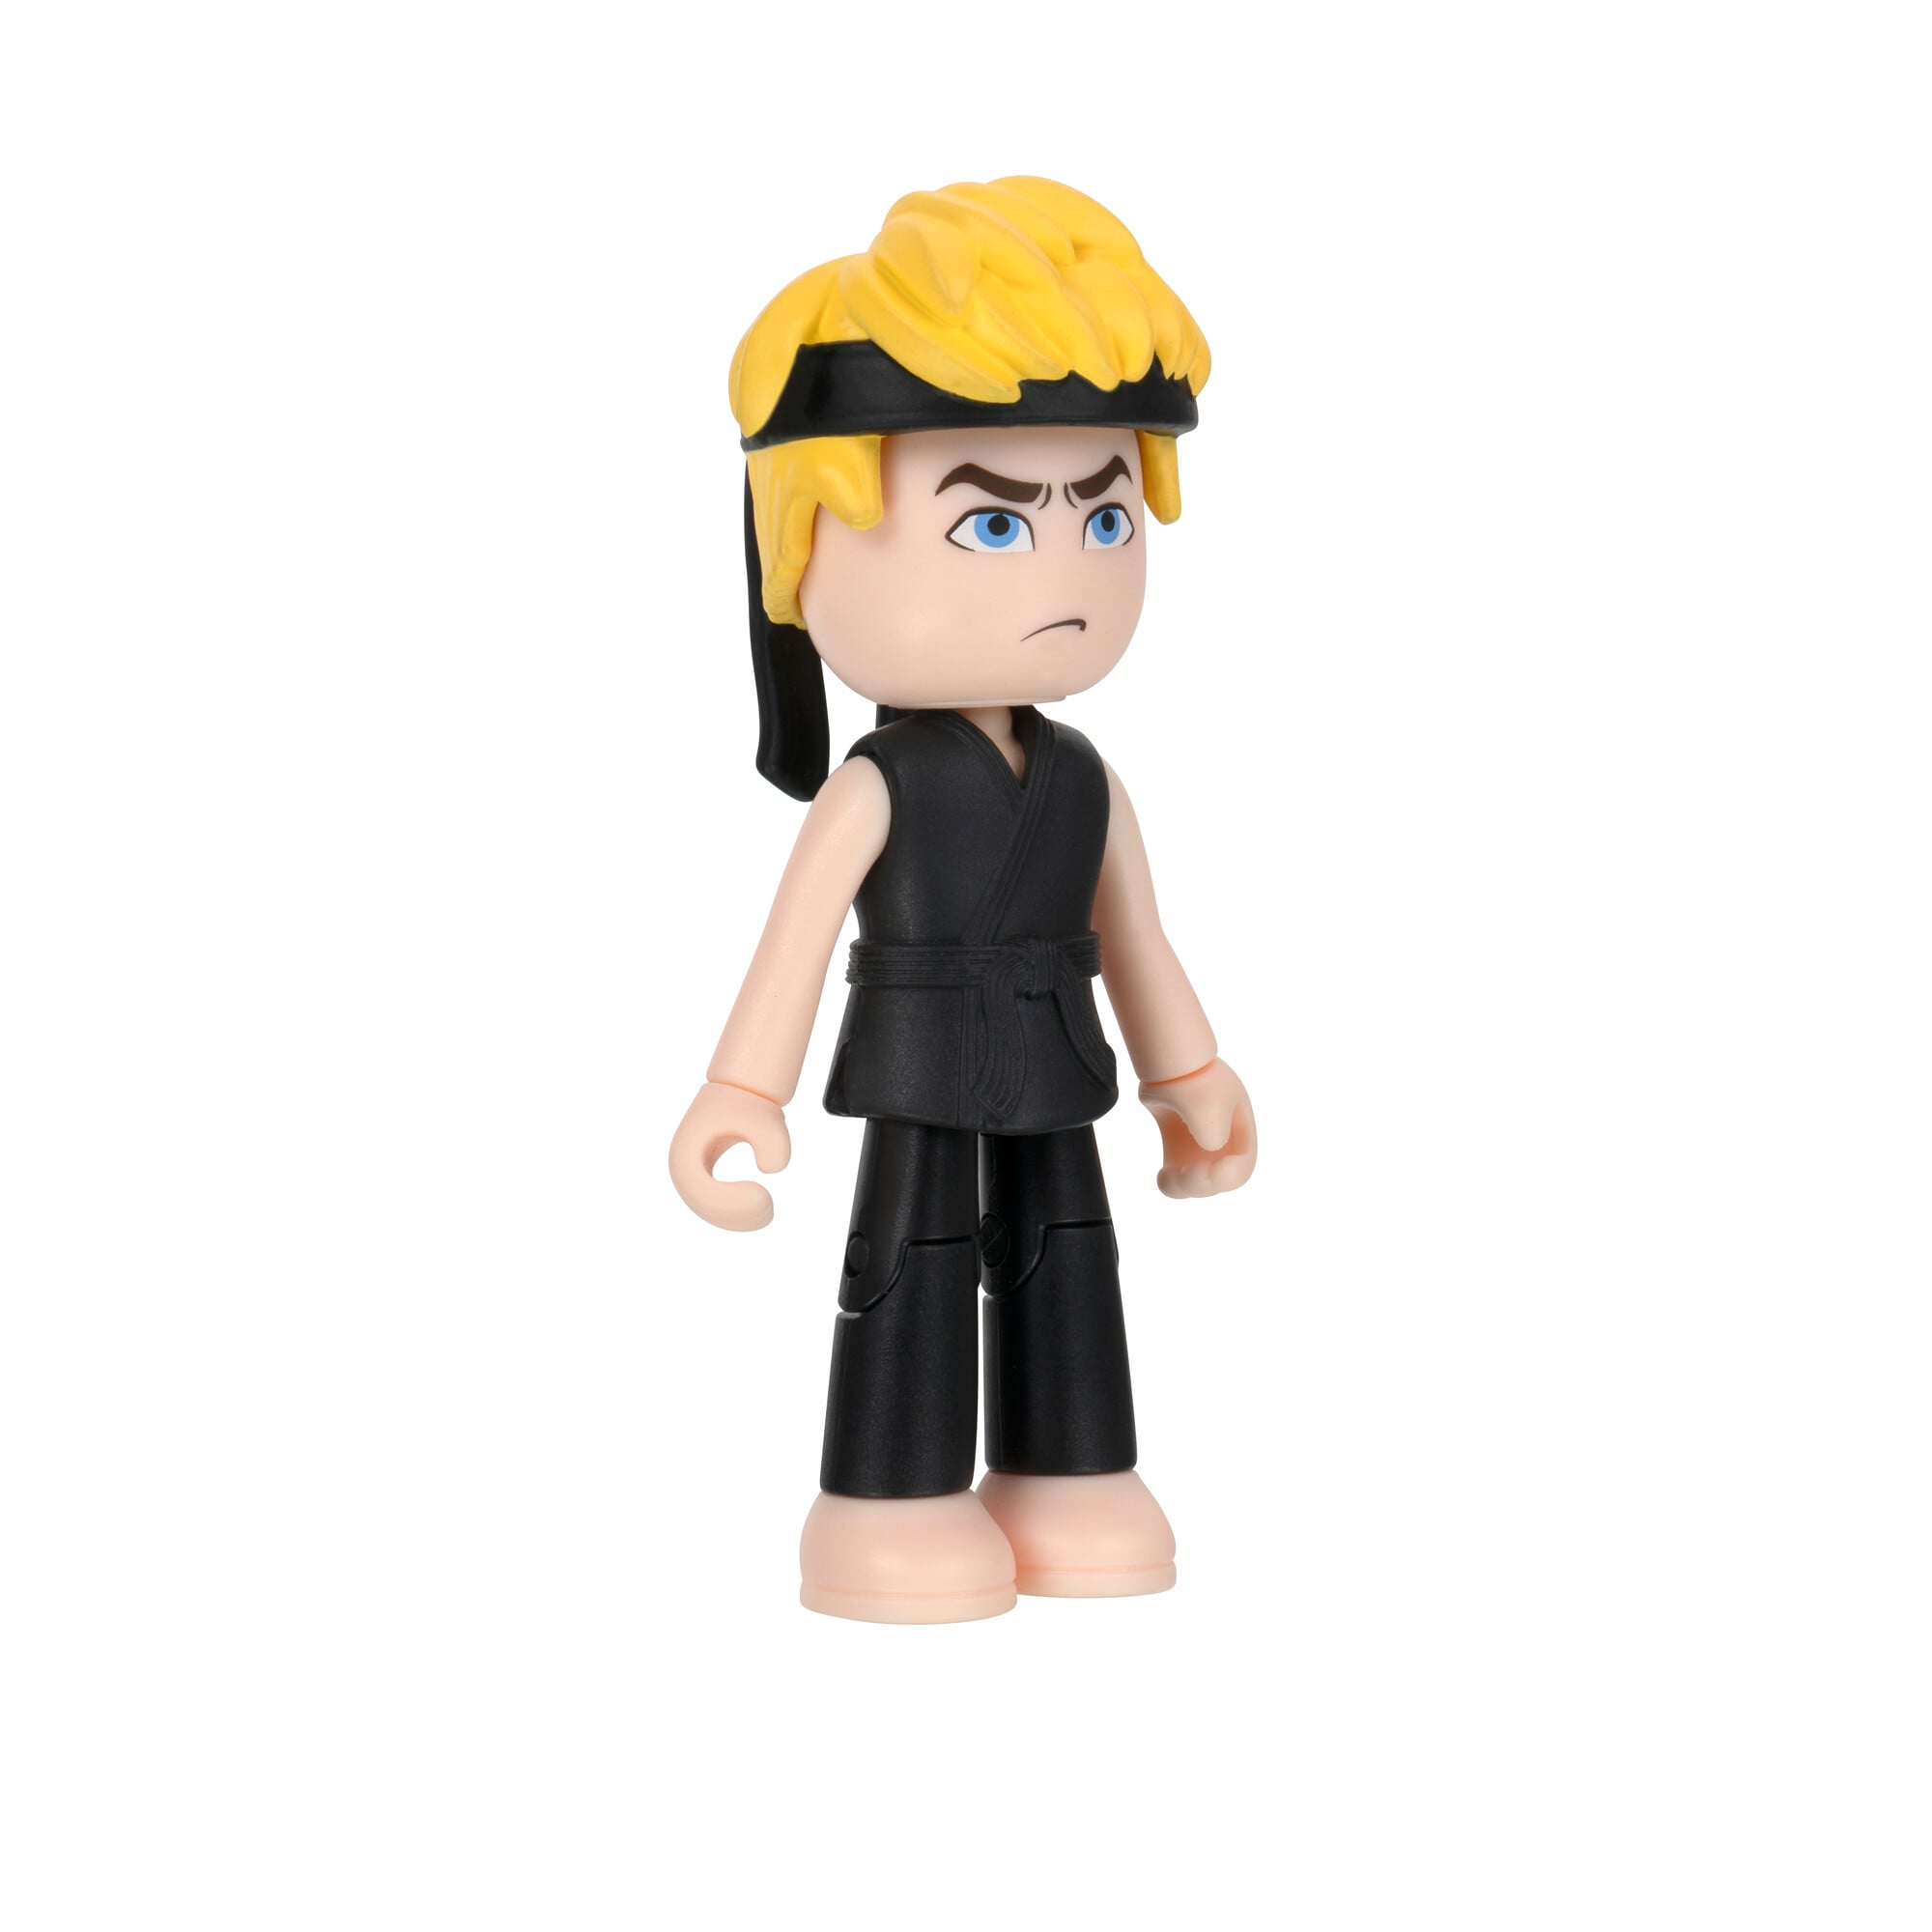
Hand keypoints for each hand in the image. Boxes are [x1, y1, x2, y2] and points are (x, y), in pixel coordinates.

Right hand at [669, 1080, 792, 1230]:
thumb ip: (774, 1143)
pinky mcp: (703, 1180)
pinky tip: (761, 1211)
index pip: (700, 1190)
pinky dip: (736, 1216)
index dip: (729, 1202)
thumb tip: (770, 1169)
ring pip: (707, 1211)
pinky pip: (713, 1207)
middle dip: (735, 1214)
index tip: (764, 1194)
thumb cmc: (750, 1105)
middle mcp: (680, 1165)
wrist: (736, 1091)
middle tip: (769, 1209)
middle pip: (701, 1205)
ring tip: (768, 1211)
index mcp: (686, 1149)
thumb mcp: (767, 1120)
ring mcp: (690, 1175)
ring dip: (737, 1219)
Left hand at [1138, 1058, 1256, 1198]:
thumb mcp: (1205, 1101)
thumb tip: (1208, 1147)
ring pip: (1198, 1187)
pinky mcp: (1182, 1155)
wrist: (1171, 1068)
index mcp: (1242, 1133)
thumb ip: (1211, 1130)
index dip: (1225, 1177)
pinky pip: (1179, 1181)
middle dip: (1201, 1183)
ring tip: (1166, 1175)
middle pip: (1220, 1184)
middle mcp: (1226, 1147)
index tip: (1205, 1168)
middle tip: (1179, 1171)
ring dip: (1184, 1186)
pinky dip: (1172, 1182)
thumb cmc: (1193, 1079)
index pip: (1241, 1171)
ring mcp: (1203, 1153)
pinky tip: (1163, 1173)